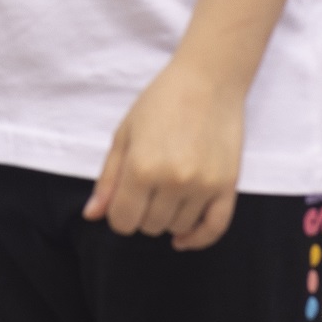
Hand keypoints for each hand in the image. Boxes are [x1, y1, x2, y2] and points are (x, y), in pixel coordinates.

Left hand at [84, 59, 245, 248]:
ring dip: (167, 218)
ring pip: (178, 227)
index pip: (123, 221)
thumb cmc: (159, 103)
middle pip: (150, 226)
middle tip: (144, 190)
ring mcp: (204, 185)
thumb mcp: (123, 136)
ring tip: (165, 192)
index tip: (121, 202)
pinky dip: (198, 238)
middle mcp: (174, 181)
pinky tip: (182, 239)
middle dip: (141, 214)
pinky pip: (215, 228)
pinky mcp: (229, 185)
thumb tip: (92, 215)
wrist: (208, 81)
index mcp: (141, 168)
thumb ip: (108, 179)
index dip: (118, 216)